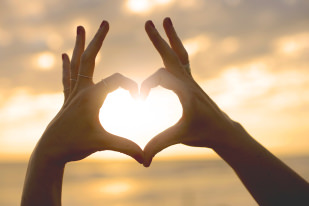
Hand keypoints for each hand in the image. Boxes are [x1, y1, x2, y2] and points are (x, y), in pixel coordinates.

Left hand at [34, 21, 143, 164]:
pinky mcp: (68, 99)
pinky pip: (68, 77)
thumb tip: (145, 158)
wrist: (50, 151)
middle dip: (98, 40)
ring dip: (80, 45)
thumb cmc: (75, 146)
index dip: (132, 86)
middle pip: (90, 58)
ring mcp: (72, 93)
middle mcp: (80, 90)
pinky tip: (64, 55)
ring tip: (80, 28)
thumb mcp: (103, 144)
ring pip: (77, 63)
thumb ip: (125, 147)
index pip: (117, 80)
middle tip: (104, 23)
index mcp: (91, 96)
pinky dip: (67, 65)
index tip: (138, 100)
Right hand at [141, 18, 243, 166]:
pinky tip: (172, 47)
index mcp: (186, 90)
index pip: (159, 77)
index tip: (140, 100)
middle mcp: (189, 81)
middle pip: (172, 55)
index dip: (145, 86)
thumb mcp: (180, 137)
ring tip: (166, 21)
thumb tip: (144, 160)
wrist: (225, 131)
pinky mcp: (192, 84)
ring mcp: (192, 81)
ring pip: (181, 54)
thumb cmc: (205, 133)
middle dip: (159, 39)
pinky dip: (176, 52)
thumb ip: (160, 145)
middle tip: (149, 22)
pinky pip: (184, 62)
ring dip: (172, 38)